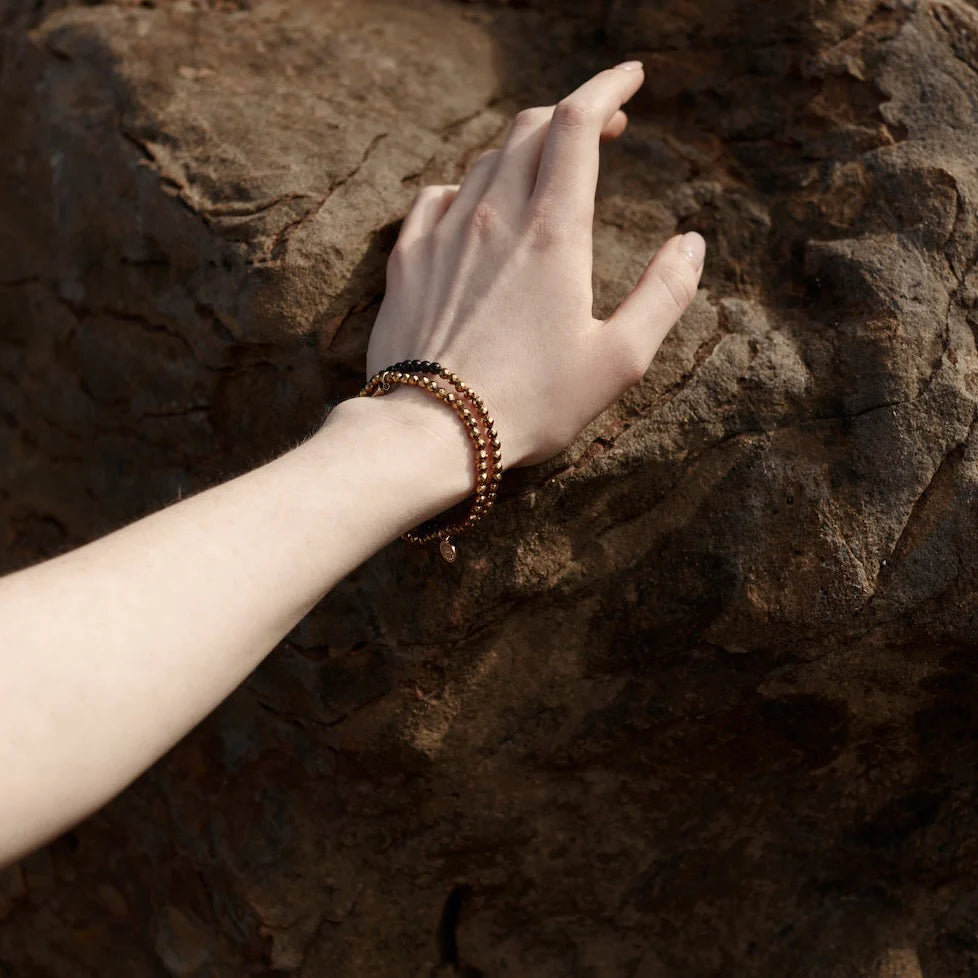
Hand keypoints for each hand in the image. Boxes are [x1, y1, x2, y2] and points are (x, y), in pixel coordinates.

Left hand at [366, 62, 705, 467]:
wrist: (430, 431)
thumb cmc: (530, 403)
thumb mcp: (619, 360)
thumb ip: (664, 295)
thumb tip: (692, 243)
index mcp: (553, 231)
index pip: (580, 123)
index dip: (609, 87)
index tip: (632, 76)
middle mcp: (495, 215)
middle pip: (533, 127)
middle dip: (574, 113)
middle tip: (605, 127)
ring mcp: (444, 232)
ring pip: (486, 158)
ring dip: (524, 148)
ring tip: (548, 168)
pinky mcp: (408, 258)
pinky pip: (438, 196)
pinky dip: (469, 186)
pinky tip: (478, 207)